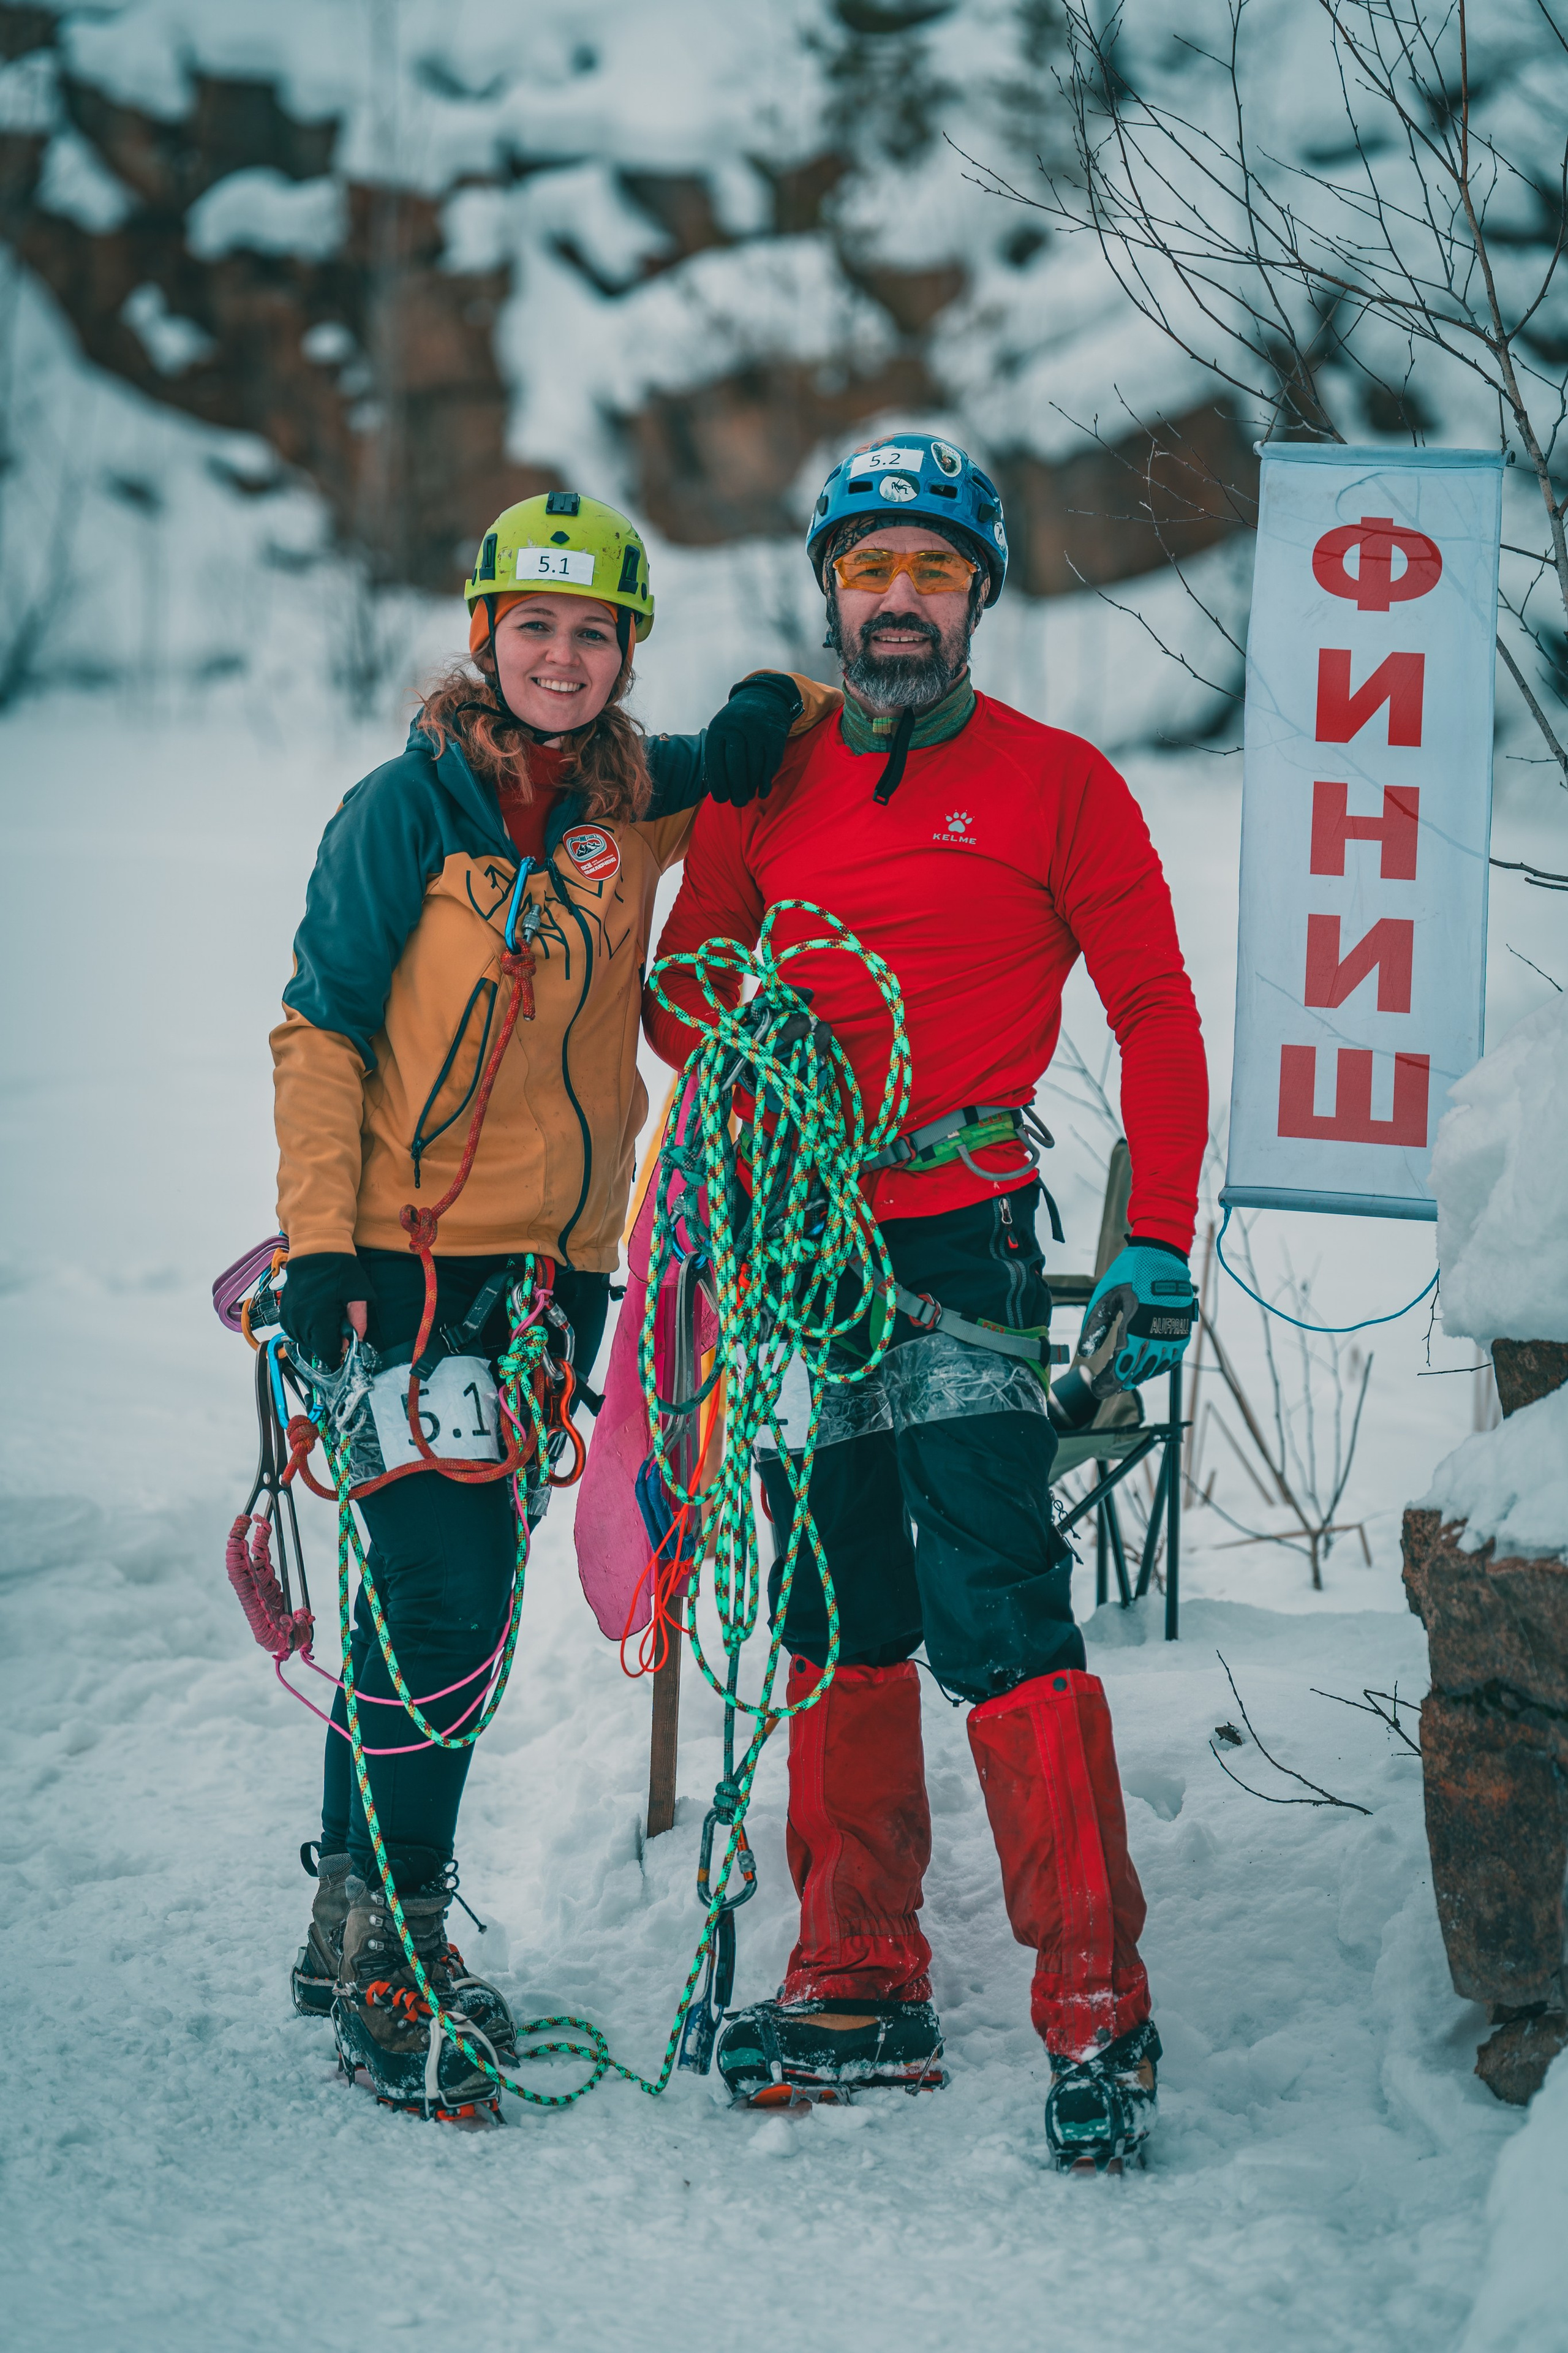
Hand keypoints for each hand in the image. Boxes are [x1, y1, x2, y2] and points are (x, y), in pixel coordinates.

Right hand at [279, 1252, 370, 1371]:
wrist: (316, 1249)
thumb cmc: (339, 1269)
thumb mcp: (358, 1295)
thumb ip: (358, 1321)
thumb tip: (356, 1342)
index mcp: (319, 1318)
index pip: (327, 1353)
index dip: (339, 1352)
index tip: (345, 1344)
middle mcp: (300, 1320)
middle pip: (316, 1349)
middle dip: (329, 1342)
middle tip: (338, 1322)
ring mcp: (289, 1316)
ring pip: (304, 1342)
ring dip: (317, 1336)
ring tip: (326, 1315)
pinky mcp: (283, 1311)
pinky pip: (294, 1332)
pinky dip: (306, 1329)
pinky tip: (315, 1315)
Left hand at [703, 673, 802, 806]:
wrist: (764, 698)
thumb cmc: (737, 724)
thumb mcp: (722, 731)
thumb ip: (718, 756)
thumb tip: (718, 790)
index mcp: (718, 727)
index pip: (715, 761)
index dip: (718, 784)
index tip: (721, 799)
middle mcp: (737, 726)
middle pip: (735, 766)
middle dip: (736, 789)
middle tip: (737, 803)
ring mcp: (758, 729)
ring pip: (754, 766)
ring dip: (751, 787)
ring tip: (748, 798)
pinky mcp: (775, 733)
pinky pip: (771, 763)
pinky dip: (767, 780)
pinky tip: (763, 791)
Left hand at [1076, 1239, 1194, 1397]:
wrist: (1163, 1254)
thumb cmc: (1130, 1272)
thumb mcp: (1105, 1295)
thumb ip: (1094, 1325)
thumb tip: (1085, 1352)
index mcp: (1136, 1327)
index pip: (1121, 1365)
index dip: (1109, 1381)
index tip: (1097, 1389)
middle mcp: (1158, 1335)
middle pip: (1139, 1371)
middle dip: (1121, 1383)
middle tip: (1107, 1389)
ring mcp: (1173, 1334)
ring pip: (1156, 1368)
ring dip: (1139, 1377)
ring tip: (1124, 1381)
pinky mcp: (1183, 1330)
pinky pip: (1172, 1359)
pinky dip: (1158, 1368)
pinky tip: (1147, 1369)